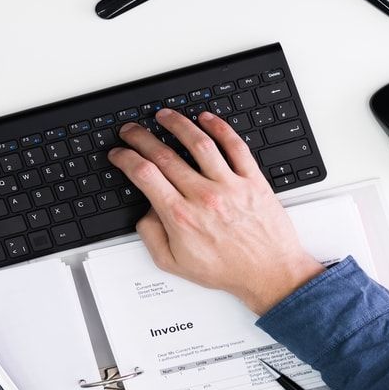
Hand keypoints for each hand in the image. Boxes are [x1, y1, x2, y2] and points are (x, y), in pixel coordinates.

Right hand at [108, 109, 323, 312]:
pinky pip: (235, 146)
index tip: (120, 153)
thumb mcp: (174, 264)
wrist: (269, 273)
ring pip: (199, 143)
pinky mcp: (253, 181)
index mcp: (181, 217)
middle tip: (132, 130)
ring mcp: (230, 186)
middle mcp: (204, 197)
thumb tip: (145, 211)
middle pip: (164, 155)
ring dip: (177, 125)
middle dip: (141, 138)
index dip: (126, 158)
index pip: (145, 175)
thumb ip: (151, 236)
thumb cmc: (227, 269)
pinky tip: (207, 119)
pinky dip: (220, 128)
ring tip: (165, 116)